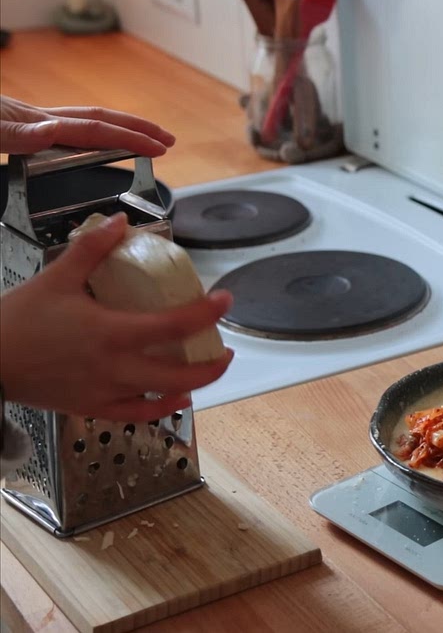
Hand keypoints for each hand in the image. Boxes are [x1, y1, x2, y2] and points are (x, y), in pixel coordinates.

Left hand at [0, 95, 174, 155]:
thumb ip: (18, 133)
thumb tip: (53, 130)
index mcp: (36, 123)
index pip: (94, 131)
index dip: (129, 138)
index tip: (158, 148)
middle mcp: (40, 118)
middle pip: (99, 120)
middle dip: (138, 128)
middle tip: (168, 140)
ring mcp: (32, 119)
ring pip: (86, 121)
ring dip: (120, 128)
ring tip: (143, 139)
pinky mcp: (23, 125)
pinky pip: (68, 128)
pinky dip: (92, 132)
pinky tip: (94, 141)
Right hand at [0, 214, 233, 419]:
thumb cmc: (17, 322)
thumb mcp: (56, 278)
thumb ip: (91, 249)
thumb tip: (119, 222)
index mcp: (111, 333)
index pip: (174, 325)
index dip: (206, 313)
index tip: (225, 300)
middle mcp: (115, 367)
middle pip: (179, 373)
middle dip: (212, 363)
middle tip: (227, 347)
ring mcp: (106, 392)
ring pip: (163, 398)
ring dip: (193, 385)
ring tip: (208, 369)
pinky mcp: (93, 407)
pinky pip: (137, 414)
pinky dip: (162, 408)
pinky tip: (176, 398)